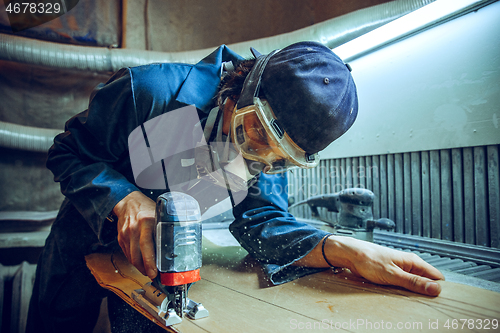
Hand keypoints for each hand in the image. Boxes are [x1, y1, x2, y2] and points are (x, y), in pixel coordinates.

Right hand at [113, 191, 156, 278]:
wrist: (127, 201)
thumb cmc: (146, 208)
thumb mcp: (159, 214)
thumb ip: (164, 228)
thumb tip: (174, 246)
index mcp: (147, 222)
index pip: (147, 245)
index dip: (150, 261)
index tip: (155, 271)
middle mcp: (134, 229)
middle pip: (137, 255)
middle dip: (145, 269)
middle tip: (153, 275)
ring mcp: (126, 234)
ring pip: (131, 257)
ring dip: (140, 267)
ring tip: (148, 271)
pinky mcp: (120, 238)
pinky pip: (127, 254)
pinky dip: (134, 261)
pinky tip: (141, 262)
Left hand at [325, 235, 443, 295]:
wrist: (350, 254)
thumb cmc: (368, 259)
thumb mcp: (393, 274)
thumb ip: (413, 282)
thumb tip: (435, 288)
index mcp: (413, 261)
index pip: (437, 277)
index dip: (438, 289)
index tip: (436, 300)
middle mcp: (409, 264)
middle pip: (426, 281)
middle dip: (425, 292)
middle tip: (420, 302)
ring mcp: (401, 268)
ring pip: (414, 283)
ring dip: (413, 292)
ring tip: (408, 299)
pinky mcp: (392, 273)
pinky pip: (404, 284)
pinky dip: (403, 290)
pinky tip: (398, 295)